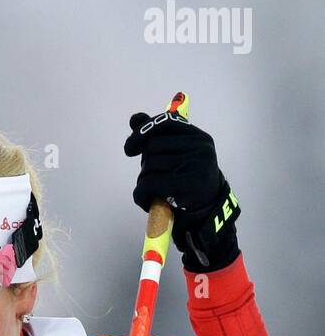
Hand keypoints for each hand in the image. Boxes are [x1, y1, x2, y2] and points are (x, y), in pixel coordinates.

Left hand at [123, 109, 239, 271]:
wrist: (207, 216)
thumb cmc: (189, 186)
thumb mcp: (178, 158)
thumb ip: (159, 138)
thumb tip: (135, 119)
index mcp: (198, 137)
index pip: (165, 123)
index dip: (143, 132)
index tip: (129, 149)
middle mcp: (200, 147)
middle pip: (153, 148)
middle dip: (145, 166)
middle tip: (151, 182)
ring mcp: (196, 165)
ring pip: (149, 167)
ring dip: (143, 184)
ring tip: (153, 195)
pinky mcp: (188, 185)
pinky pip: (149, 184)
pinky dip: (141, 195)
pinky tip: (147, 202)